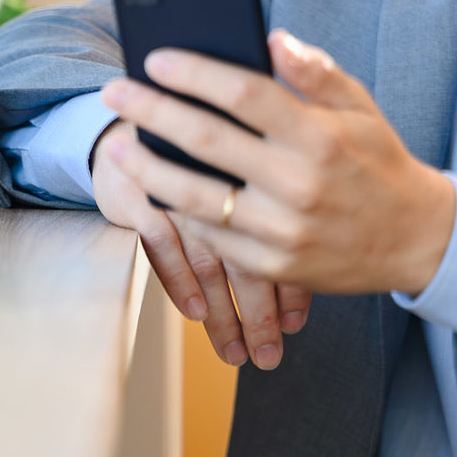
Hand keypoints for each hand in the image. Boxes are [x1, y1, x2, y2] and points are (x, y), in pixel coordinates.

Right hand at [91, 118, 311, 369]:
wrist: (145, 99)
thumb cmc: (207, 129)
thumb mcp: (249, 144)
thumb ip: (277, 192)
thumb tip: (312, 255)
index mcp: (262, 174)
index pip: (286, 238)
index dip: (293, 285)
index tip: (296, 325)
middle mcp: (227, 184)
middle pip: (251, 257)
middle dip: (261, 313)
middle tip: (269, 357)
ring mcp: (186, 191)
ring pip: (212, 261)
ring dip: (224, 312)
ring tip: (236, 354)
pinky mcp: (144, 195)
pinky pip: (166, 245)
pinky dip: (181, 280)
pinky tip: (195, 312)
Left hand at [99, 31, 456, 297]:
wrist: (415, 239)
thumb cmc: (380, 164)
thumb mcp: (360, 108)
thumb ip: (315, 71)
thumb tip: (272, 39)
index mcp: (320, 137)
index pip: (244, 94)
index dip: (195, 73)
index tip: (156, 59)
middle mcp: (299, 184)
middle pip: (206, 141)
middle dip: (151, 111)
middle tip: (116, 92)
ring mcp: (283, 230)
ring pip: (195, 196)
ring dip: (147, 167)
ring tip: (117, 146)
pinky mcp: (274, 265)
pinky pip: (210, 237)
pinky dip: (177, 212)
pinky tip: (156, 189)